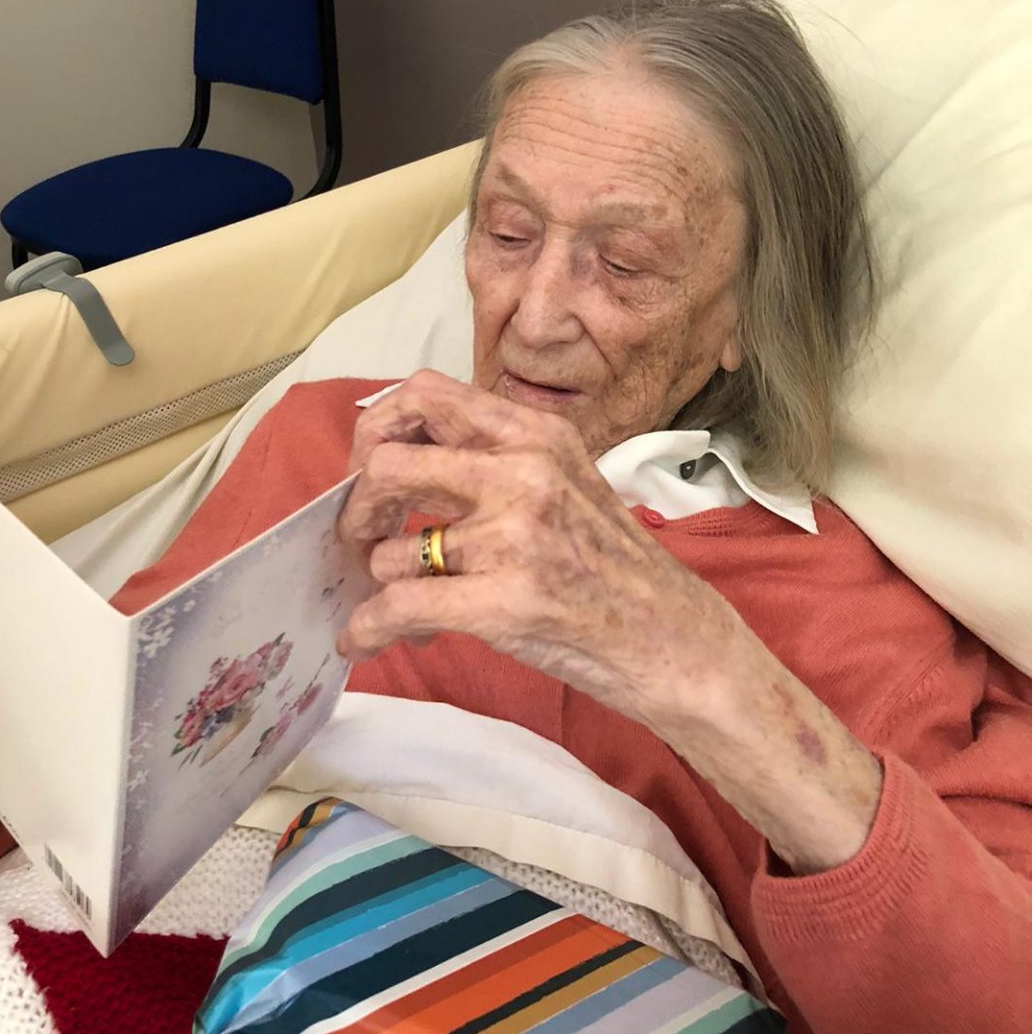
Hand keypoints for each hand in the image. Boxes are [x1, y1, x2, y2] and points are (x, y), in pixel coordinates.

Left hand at [339, 371, 882, 873]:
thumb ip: (495, 461)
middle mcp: (525, 473)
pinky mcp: (507, 602)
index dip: (378, 428)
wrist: (676, 639)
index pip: (424, 394)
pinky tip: (367, 639)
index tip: (371, 467)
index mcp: (536, 434)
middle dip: (357, 507)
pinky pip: (399, 608)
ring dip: (380, 585)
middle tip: (363, 538)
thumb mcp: (565, 481)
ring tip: (400, 606)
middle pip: (389, 463)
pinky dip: (369, 628)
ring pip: (390, 551)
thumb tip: (396, 458)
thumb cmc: (613, 567)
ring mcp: (517, 538)